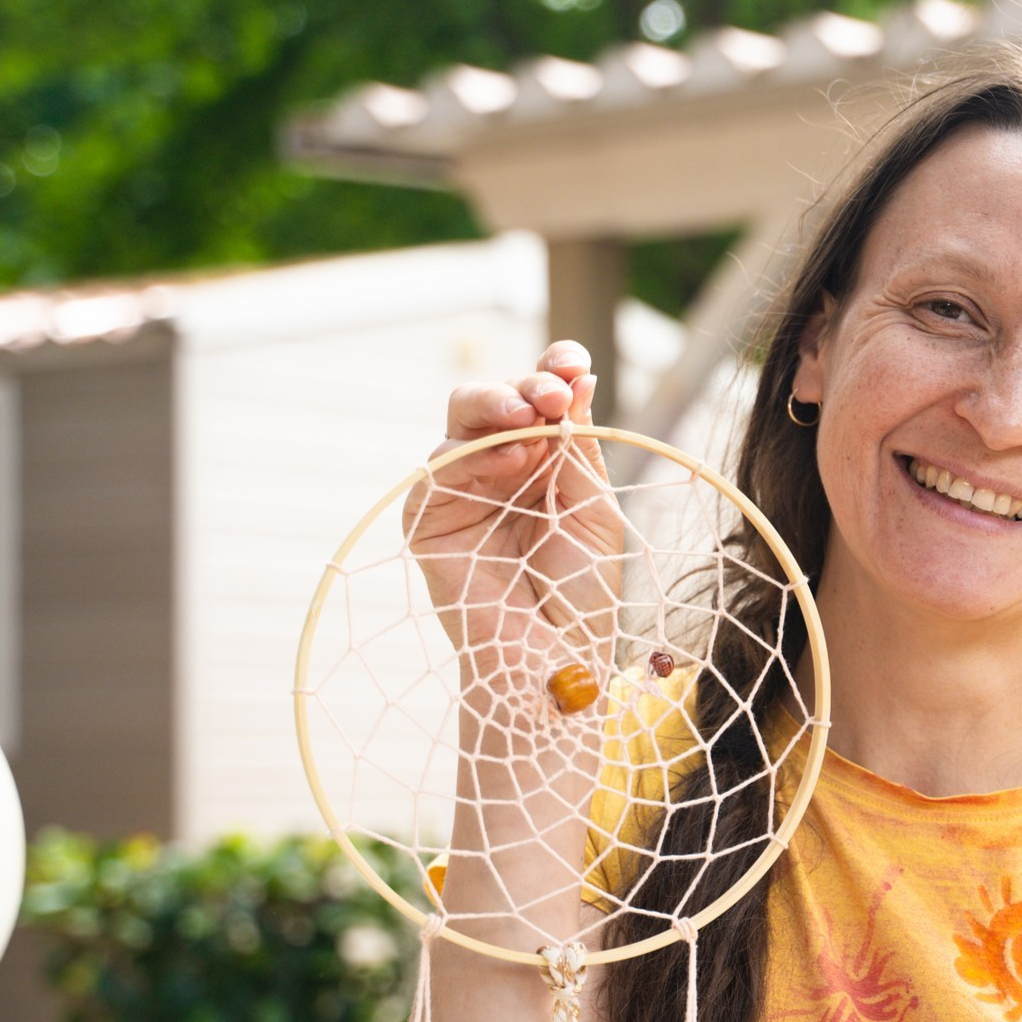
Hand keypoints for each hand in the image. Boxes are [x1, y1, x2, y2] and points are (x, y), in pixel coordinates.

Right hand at [410, 341, 625, 695]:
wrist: (554, 660)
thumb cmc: (581, 596)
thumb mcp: (594, 511)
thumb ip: (578, 449)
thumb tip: (577, 379)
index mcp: (544, 464)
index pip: (542, 402)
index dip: (554, 372)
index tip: (575, 362)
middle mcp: (500, 470)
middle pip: (500, 401)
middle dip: (527, 385)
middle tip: (555, 391)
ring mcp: (461, 491)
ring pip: (465, 420)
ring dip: (500, 404)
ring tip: (535, 411)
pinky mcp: (427, 518)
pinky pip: (440, 467)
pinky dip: (475, 451)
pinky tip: (510, 450)